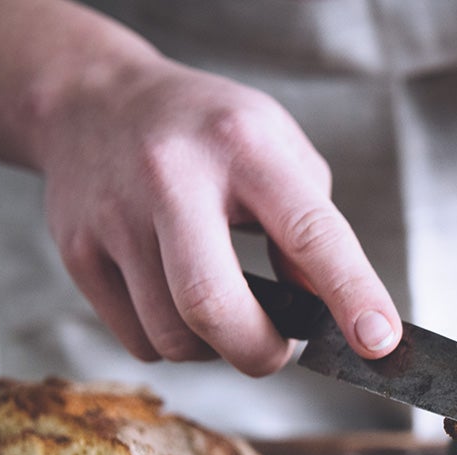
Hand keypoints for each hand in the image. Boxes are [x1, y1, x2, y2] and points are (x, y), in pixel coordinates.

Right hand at [36, 56, 399, 372]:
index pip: (310, 233)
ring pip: (173, 337)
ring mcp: (115, 216)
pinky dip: (173, 344)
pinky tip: (179, 302)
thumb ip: (313, 227)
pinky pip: (137, 340)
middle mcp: (171, 177)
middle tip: (279, 347)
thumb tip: (330, 310)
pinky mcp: (77, 251)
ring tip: (226, 310)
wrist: (91, 101)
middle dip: (260, 351)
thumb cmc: (206, 133)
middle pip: (213, 305)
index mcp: (243, 146)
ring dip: (215, 349)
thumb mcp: (277, 150)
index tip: (379, 342)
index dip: (351, 294)